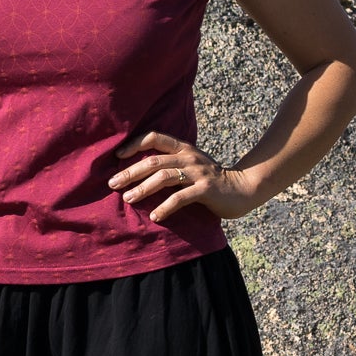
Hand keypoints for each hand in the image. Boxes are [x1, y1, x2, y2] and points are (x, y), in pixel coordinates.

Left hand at [109, 131, 256, 222]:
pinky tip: (155, 217)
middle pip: (154, 161)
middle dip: (130, 172)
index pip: (154, 138)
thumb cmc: (211, 180)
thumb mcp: (191, 166)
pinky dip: (165, 207)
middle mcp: (189, 157)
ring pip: (164, 177)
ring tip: (128, 199)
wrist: (243, 189)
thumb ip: (171, 165)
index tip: (117, 156)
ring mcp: (198, 172)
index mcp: (183, 148)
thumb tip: (138, 173)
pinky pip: (180, 198)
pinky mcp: (206, 189)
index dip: (134, 144)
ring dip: (143, 189)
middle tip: (113, 184)